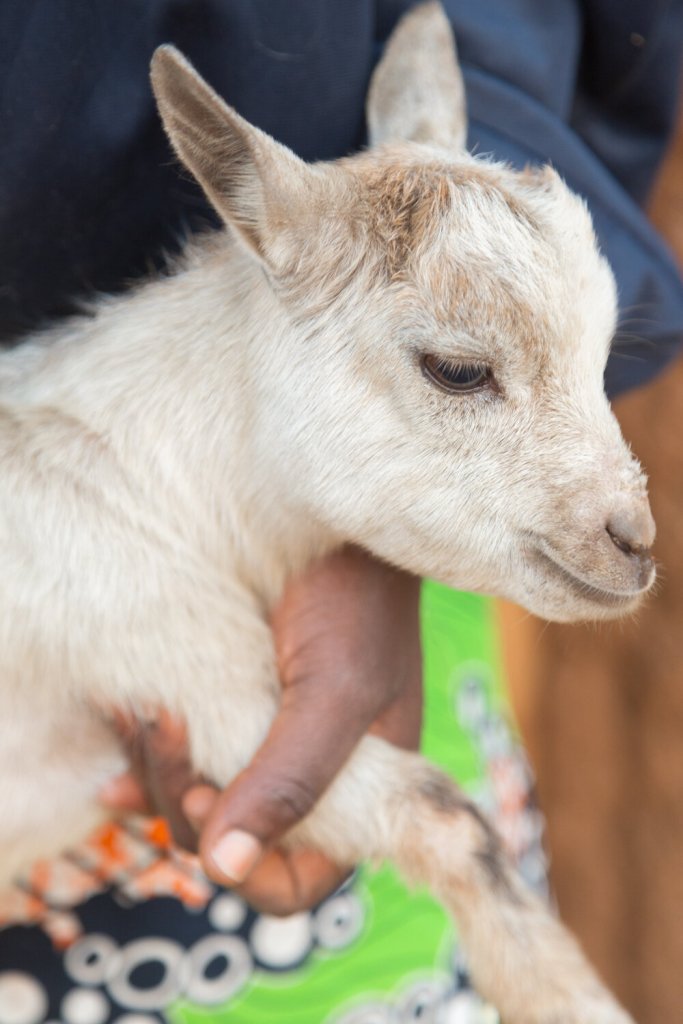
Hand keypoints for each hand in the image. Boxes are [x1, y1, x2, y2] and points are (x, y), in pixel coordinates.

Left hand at [102, 547, 421, 913]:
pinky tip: (126, 727)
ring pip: (197, 800)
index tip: (210, 797)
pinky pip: (180, 754)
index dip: (245, 866)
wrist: (335, 514)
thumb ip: (291, 780)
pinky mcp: (229, 704)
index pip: (296, 882)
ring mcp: (264, 740)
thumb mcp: (335, 690)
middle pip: (232, 842)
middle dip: (186, 801)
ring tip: (144, 712)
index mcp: (359, 790)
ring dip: (158, 770)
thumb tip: (224, 867)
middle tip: (166, 728)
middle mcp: (308, 775)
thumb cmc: (356, 597)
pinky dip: (146, 751)